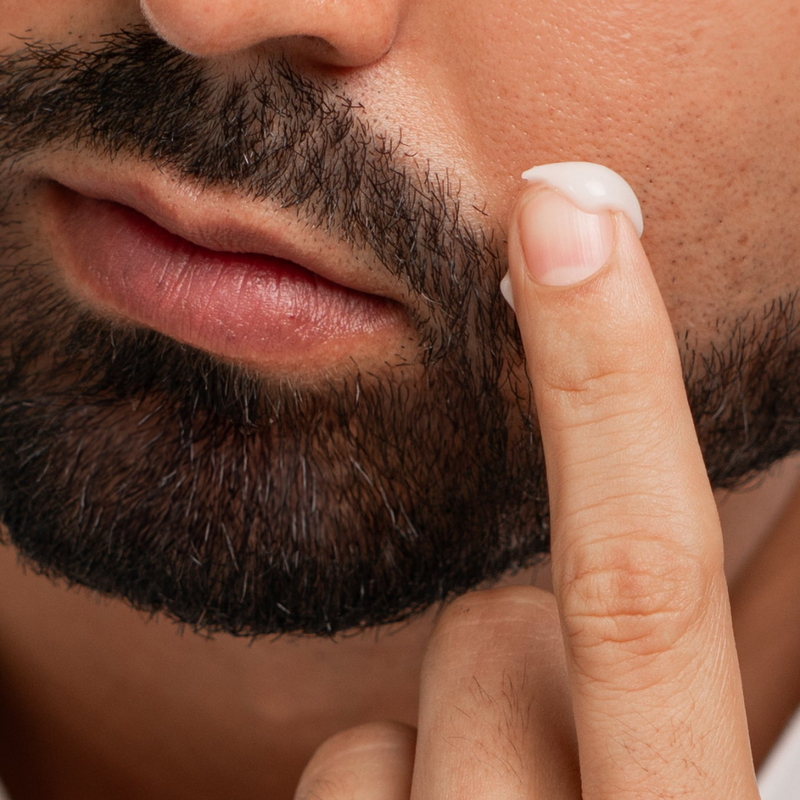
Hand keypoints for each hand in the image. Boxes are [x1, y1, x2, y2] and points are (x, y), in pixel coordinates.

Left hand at [294, 175, 761, 799]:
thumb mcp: (654, 794)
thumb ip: (621, 692)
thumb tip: (538, 594)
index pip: (643, 587)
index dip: (614, 387)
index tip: (566, 215)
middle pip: (492, 635)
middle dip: (504, 646)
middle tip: (524, 735)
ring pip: (380, 725)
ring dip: (429, 751)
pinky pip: (332, 779)